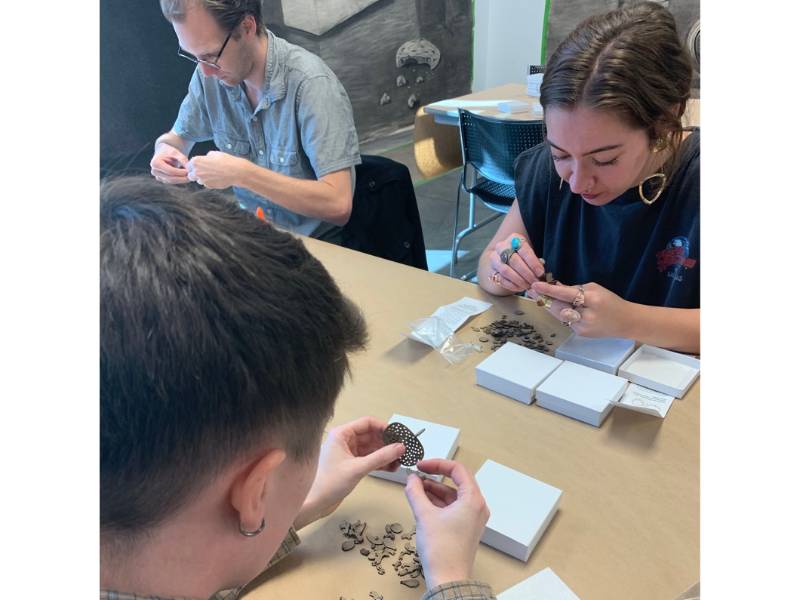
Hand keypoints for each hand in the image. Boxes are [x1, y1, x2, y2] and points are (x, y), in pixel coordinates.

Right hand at [150, 142, 189, 183]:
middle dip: (182, 178)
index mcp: (156, 163)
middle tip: (191, 177)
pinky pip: (171, 181)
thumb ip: (183, 160)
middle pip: (170, 178)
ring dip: (181, 180)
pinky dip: (179, 180)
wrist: (164, 152)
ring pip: (171, 181)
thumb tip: (190, 169)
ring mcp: (157, 176)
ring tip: (189, 176)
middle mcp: (154, 171)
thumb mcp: (176, 153)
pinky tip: (185, 176)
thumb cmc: (170, 151)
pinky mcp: (161, 179)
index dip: (180, 172)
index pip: (170, 171)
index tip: (189, 172)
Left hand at [187, 151, 248, 188]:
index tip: (199, 165)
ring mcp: (202, 180)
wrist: (236, 171)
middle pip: (190, 175)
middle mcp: (197, 171)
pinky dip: (209, 182)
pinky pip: (206, 184)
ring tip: (212, 174)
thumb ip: (206, 157)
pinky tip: (216, 178)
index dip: (194, 165)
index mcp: (196, 161)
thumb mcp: (214, 153)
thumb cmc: (226, 161)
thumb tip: (205, 159)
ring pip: (198, 180)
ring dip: (202, 178)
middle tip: (203, 171)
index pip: (189, 165)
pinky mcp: (209, 186)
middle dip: (195, 173)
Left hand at [295, 417, 404, 529]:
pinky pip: (369, 458)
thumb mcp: (358, 468)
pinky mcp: (351, 464)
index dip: (384, 428)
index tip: (398, 436)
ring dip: (385, 453)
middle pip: (371, 435)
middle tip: (402, 450)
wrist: (314, 503)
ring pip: (372, 448)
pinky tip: (391, 467)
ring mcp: (348, 453)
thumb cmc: (328, 483)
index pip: (367, 423)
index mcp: (341, 434)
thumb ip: (381, 457)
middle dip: (387, 443)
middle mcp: (344, 441)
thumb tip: (399, 447)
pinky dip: (380, 462)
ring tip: (399, 461)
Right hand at [404, 459, 489, 589]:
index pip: (458, 470)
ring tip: (416, 488)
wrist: (448, 578)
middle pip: (457, 481)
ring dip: (435, 489)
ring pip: (454, 494)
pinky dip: (439, 502)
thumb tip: (411, 479)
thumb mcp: (424, 515)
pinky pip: (453, 506)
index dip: (437, 463)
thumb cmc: (442, 550)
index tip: (421, 465)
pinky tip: (423, 501)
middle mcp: (477, 507)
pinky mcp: (466, 527)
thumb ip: (416, 492)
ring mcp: (473, 517)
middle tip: (418, 474)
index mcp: (473, 500)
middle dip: (435, 476)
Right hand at [488, 233, 544, 292]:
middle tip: (535, 282)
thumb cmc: (522, 256)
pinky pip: (501, 279)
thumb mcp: (530, 254)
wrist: (506, 258)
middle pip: (514, 261)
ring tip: (528, 286)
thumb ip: (535, 261)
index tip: (540, 273)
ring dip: (519, 280)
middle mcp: (502, 247)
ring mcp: (495, 259)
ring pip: (506, 271)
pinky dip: (512, 285)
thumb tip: (540, 273)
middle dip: (526, 273)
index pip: (523, 250)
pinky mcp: (492, 270)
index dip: (533, 263)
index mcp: (514, 239)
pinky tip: (520, 288)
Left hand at [529, 280, 632, 337]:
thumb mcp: (595, 289)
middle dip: (544, 298)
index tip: (536, 285)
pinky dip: (560, 313)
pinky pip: (565, 320)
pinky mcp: (580, 333)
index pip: (567, 294)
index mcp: (593, 300)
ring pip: (559, 315)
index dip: (550, 290)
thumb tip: (556, 287)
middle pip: (559, 307)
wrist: (625, 322)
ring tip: (538, 296)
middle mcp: (587, 315)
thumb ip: (575, 289)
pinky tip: (555, 306)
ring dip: (548, 305)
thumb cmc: (610, 302)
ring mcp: (583, 327)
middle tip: (531, 290)